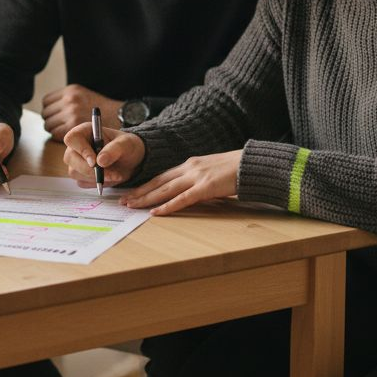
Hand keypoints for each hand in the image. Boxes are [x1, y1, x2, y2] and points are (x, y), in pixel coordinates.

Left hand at [42, 84, 122, 140]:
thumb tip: (50, 108)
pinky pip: (55, 134)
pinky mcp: (73, 126)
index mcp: (71, 90)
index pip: (46, 102)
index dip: (50, 111)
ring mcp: (71, 112)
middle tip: (61, 127)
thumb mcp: (84, 98)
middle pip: (45, 114)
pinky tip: (72, 140)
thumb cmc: (102, 111)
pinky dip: (61, 139)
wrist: (120, 119)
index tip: (56, 117)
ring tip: (67, 134)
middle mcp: (70, 99)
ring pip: (49, 125)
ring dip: (55, 130)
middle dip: (52, 121)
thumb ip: (68, 101)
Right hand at [62, 123, 144, 187]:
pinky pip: (82, 182)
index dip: (81, 150)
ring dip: (96, 178)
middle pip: (70, 158)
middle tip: (111, 174)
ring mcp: (76, 161)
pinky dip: (96, 183)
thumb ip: (114, 149)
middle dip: (90, 170)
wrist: (130, 161)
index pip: (72, 138)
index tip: (94, 162)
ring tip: (115, 174)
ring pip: (75, 172)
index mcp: (86, 131)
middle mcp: (77, 145)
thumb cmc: (127, 146)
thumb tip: (100, 161)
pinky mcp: (80, 174)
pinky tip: (109, 177)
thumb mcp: (127, 144)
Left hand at [118, 150, 241, 215]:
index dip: (146, 185)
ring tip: (133, 206)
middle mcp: (190, 168)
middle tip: (125, 201)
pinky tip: (156, 212)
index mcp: (190, 164)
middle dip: (140, 192)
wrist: (252, 164)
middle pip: (159, 182)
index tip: (133, 192)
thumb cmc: (235, 169)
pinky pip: (182, 199)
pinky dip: (167, 206)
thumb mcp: (211, 171)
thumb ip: (197, 179)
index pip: (162, 176)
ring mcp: (197, 177)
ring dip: (147, 199)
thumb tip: (188, 191)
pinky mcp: (206, 187)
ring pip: (165, 189)